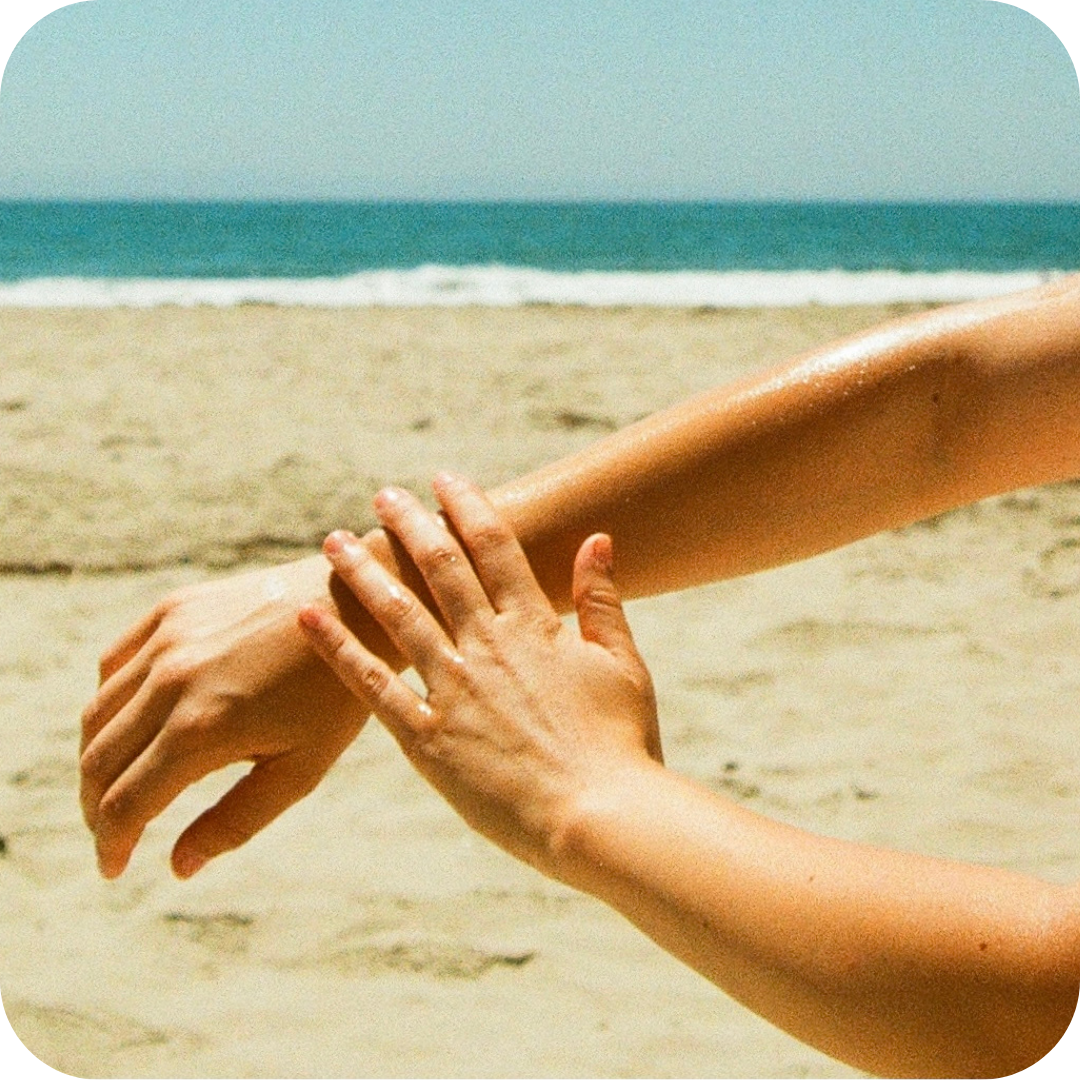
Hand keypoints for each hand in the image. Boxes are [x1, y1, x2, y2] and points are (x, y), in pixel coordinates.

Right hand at [80, 557, 371, 878]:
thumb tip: (177, 866)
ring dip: (96, 758)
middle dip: (96, 809)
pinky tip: (131, 725)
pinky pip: (114, 664)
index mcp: (201, 729)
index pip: (125, 803)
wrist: (354, 607)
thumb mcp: (299, 769)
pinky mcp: (172, 608)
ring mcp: (168, 638)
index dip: (111, 845)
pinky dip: (109, 702)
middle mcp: (171, 680)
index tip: (113, 869)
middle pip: (98, 761)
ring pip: (98, 712)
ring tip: (118, 786)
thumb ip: (235, 820)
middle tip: (112, 835)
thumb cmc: (334, 696)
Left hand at [298, 474, 661, 882]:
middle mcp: (488, 646)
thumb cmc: (622, 744)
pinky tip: (308, 616)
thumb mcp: (623, 664)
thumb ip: (601, 601)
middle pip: (440, 569)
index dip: (466, 506)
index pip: (493, 547)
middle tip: (383, 496)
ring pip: (398, 616)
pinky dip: (337, 648)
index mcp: (535, 627)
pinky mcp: (428, 741)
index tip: (443, 480)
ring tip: (334, 541)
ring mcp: (455, 691)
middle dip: (409, 526)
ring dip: (364, 572)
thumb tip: (597, 539)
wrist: (601, 818)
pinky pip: (373, 687)